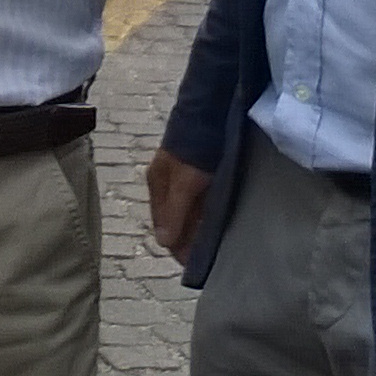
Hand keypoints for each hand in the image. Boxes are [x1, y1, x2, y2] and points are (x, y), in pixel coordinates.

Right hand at [148, 147, 211, 261]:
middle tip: (209, 257)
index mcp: (157, 184)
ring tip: (216, 242)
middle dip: (187, 240)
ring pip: (188, 213)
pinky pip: (200, 202)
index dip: (176, 247)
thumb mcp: (185, 181)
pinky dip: (206, 214)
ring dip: (198, 228)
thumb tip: (163, 243)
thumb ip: (175, 212)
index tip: (194, 265)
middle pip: (174, 221)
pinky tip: (218, 220)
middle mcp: (166, 183)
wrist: (212, 110)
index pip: (162, 227)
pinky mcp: (199, 173)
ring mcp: (182, 177)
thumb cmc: (195, 146)